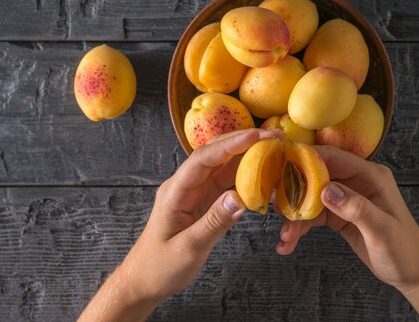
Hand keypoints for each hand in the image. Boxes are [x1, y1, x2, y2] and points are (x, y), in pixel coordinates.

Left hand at [78, 128, 280, 321]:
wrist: (144, 282)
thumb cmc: (160, 267)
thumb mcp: (188, 248)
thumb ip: (214, 222)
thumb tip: (240, 198)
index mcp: (175, 191)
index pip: (203, 158)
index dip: (230, 144)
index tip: (256, 136)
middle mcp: (186, 185)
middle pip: (215, 154)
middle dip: (243, 142)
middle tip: (274, 136)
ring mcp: (196, 193)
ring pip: (224, 166)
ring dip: (248, 155)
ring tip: (275, 148)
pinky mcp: (205, 202)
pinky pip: (227, 183)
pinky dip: (246, 176)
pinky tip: (264, 173)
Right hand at [276, 144, 418, 291]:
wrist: (413, 273)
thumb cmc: (405, 250)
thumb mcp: (382, 230)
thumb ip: (356, 208)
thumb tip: (327, 190)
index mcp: (370, 176)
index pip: (332, 158)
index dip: (305, 160)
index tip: (281, 168)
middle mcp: (356, 182)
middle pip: (316, 176)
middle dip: (294, 191)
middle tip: (276, 206)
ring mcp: (347, 198)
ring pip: (311, 199)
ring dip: (295, 216)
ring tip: (284, 236)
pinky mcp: (339, 214)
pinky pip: (313, 216)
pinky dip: (300, 228)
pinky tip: (289, 243)